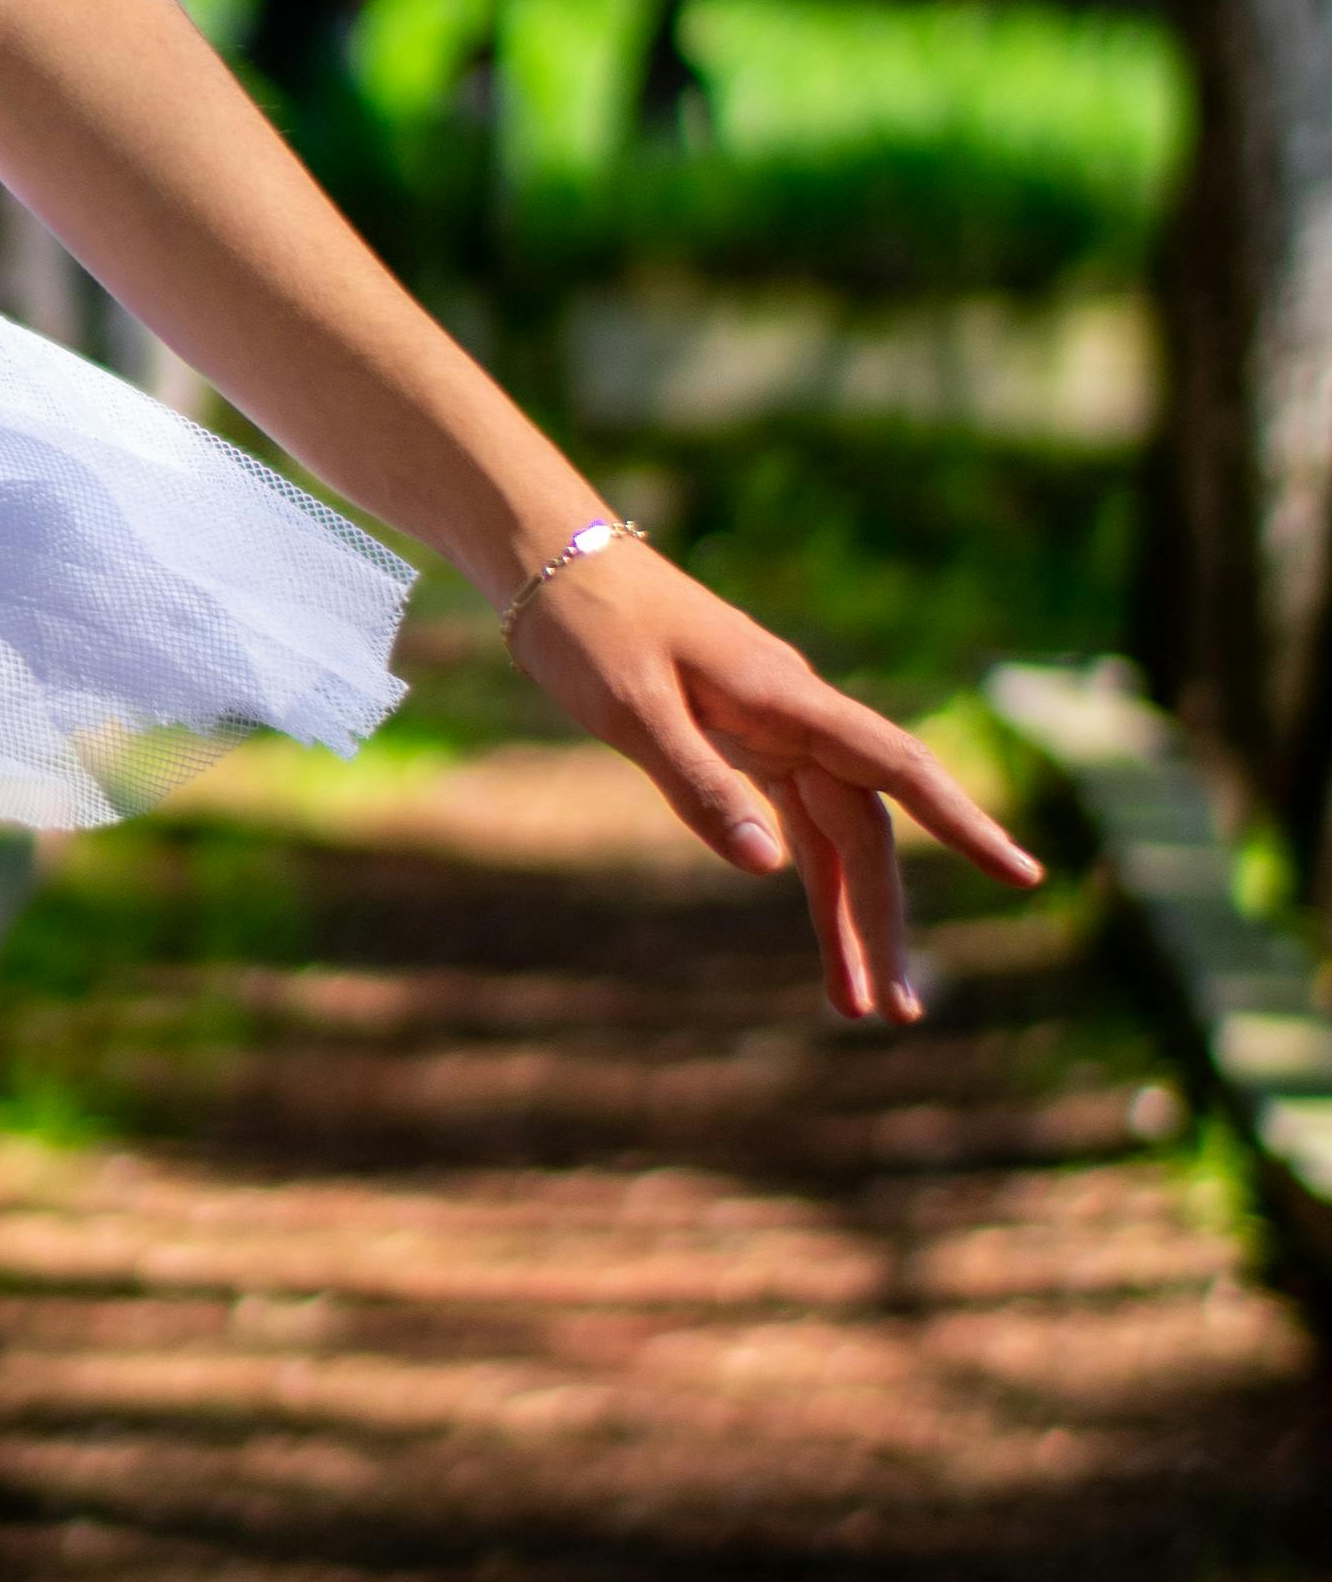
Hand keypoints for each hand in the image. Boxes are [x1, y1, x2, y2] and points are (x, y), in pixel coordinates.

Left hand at [509, 532, 1039, 1022]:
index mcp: (790, 701)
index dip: (963, 823)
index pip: (900, 769)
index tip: (1022, 875)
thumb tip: (769, 869)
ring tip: (856, 1007)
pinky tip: (825, 933)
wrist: (558, 568)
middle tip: (894, 1014)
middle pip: (868, 831)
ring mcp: (776, 732)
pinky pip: (798, 821)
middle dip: (883, 922)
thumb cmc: (593, 630)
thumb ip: (699, 785)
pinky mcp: (745, 742)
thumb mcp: (634, 711)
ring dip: (848, 917)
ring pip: (836, 836)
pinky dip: (810, 879)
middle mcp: (799, 718)